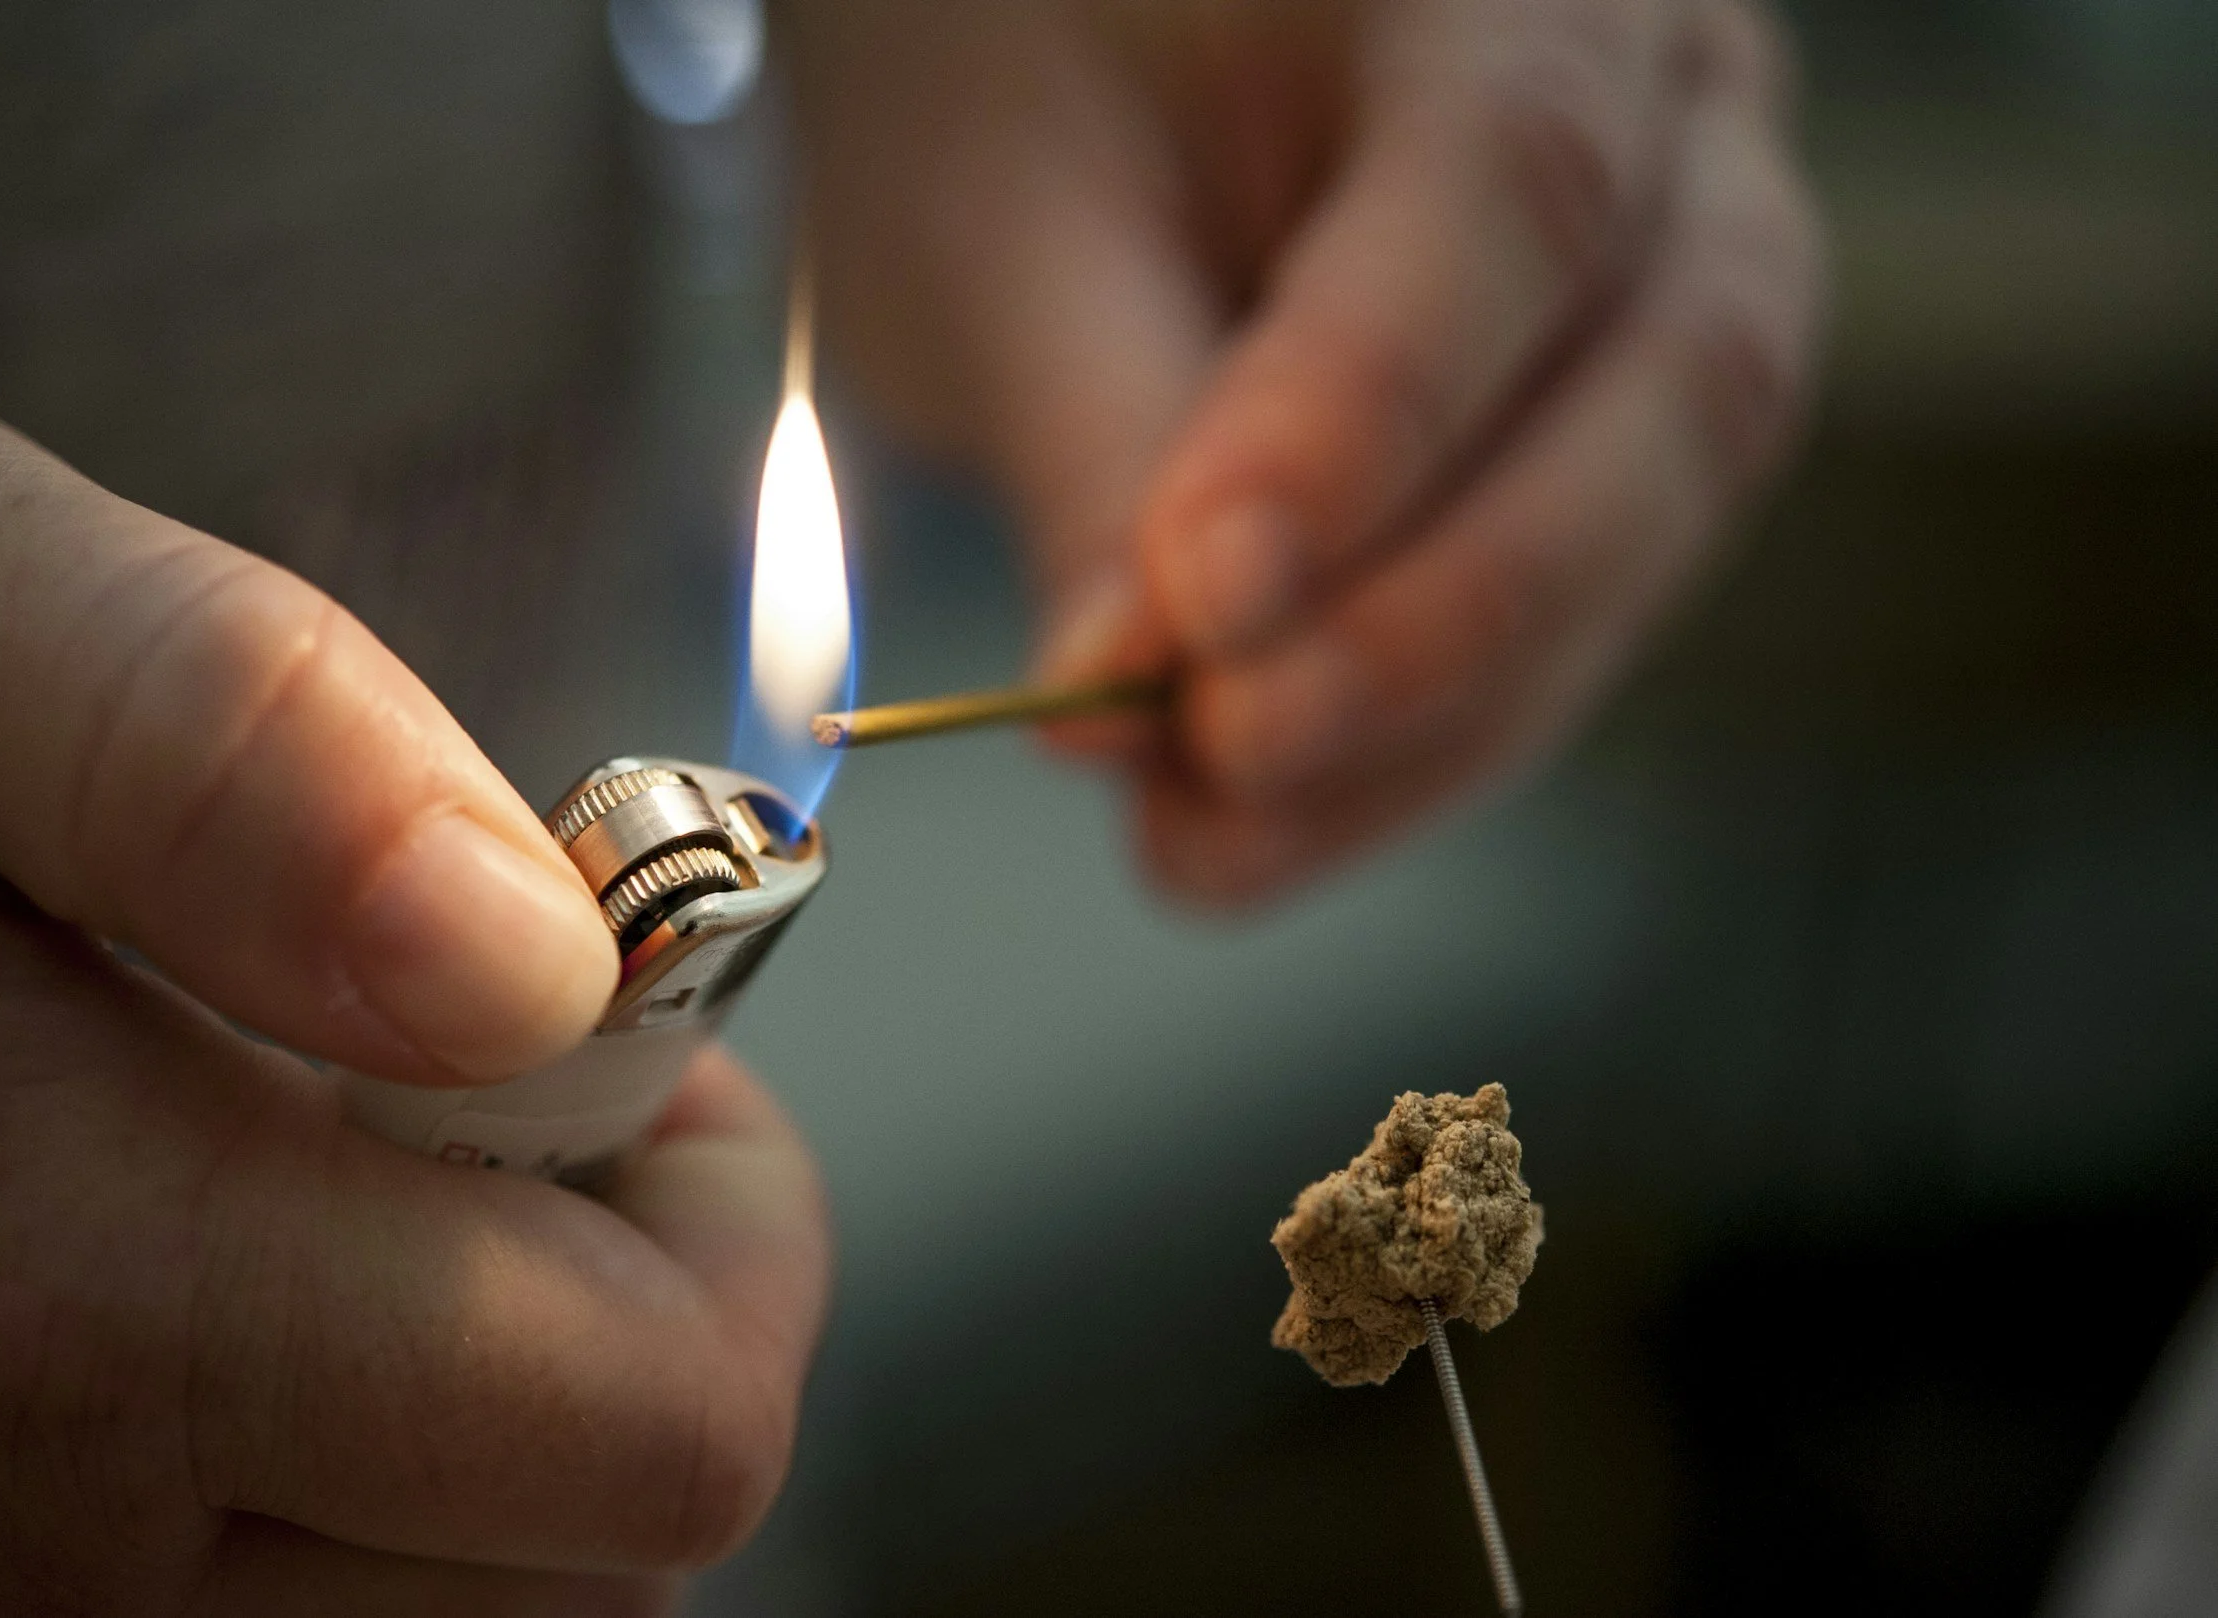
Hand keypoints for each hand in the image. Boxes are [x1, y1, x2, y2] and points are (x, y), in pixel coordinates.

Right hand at [0, 394, 829, 1613]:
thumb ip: (221, 732)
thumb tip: (529, 954)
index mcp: (50, 1274)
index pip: (659, 1424)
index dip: (723, 1227)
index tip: (631, 1070)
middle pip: (574, 1581)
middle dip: (609, 1340)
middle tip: (477, 1147)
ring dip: (456, 1460)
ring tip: (310, 1241)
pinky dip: (292, 1543)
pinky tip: (169, 1375)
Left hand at [797, 0, 1822, 902]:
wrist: (1058, 47)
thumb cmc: (1011, 59)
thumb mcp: (1003, 224)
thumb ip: (1094, 444)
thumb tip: (1131, 700)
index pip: (1513, 180)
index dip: (1373, 416)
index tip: (1208, 603)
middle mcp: (1668, 96)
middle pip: (1668, 379)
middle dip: (1438, 616)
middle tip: (1228, 755)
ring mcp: (1689, 256)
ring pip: (1648, 525)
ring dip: (1433, 721)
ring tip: (1213, 834)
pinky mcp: (1621, 422)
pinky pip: (1583, 602)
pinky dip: (1426, 732)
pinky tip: (1269, 816)